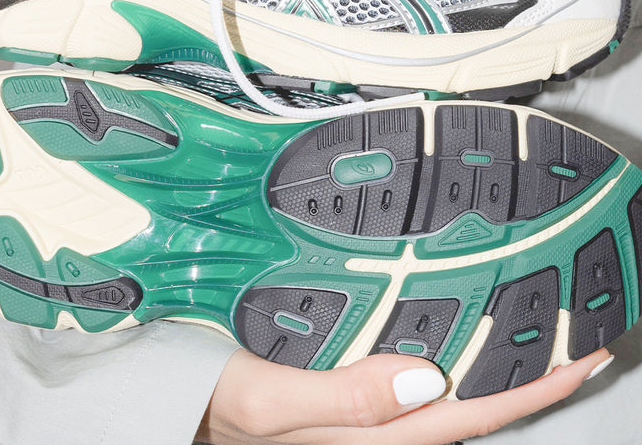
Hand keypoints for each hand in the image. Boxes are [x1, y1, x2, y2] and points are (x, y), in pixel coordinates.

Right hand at [196, 347, 611, 444]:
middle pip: (470, 406)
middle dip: (526, 376)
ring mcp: (367, 413)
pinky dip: (448, 353)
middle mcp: (379, 427)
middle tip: (572, 336)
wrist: (182, 405)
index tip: (579, 361)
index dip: (528, 391)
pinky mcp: (351, 393)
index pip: (466, 414)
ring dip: (492, 363)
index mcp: (368, 435)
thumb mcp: (268, 402)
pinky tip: (453, 327)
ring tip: (531, 328)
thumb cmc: (219, 405)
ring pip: (447, 391)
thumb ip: (342, 397)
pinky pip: (415, 376)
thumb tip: (424, 378)